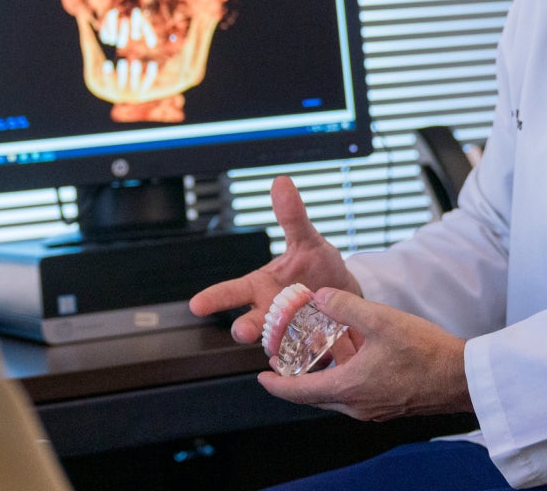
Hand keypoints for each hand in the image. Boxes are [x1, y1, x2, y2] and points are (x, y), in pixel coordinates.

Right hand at [188, 175, 357, 345]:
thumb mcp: (309, 241)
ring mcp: (286, 335)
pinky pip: (300, 362)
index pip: (231, 292)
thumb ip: (292, 216)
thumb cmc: (321, 267)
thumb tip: (281, 183)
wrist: (350, 294)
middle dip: (244, 328)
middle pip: (249, 324)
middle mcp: (269, 313)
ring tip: (288, 345)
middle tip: (243, 331)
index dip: (213, 298)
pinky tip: (313, 360)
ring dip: (277, 347)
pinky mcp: (306, 352)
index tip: (196, 305)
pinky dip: (304, 364)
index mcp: (261, 287)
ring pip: (274, 346)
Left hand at [257, 288, 470, 420]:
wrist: (464, 377)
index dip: (276, 385)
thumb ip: (345, 306)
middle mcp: (357, 405)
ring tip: (316, 348)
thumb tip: (320, 297)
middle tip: (284, 358)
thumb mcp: (380, 319)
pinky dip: (344, 374)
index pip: (299, 393)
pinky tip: (352, 351)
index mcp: (349, 388)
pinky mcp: (388, 403)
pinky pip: (355, 391)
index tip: (261, 377)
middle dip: (296, 377)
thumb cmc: (426, 352)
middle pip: (315, 395)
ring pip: (336, 392)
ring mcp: (373, 407)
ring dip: (323, 373)